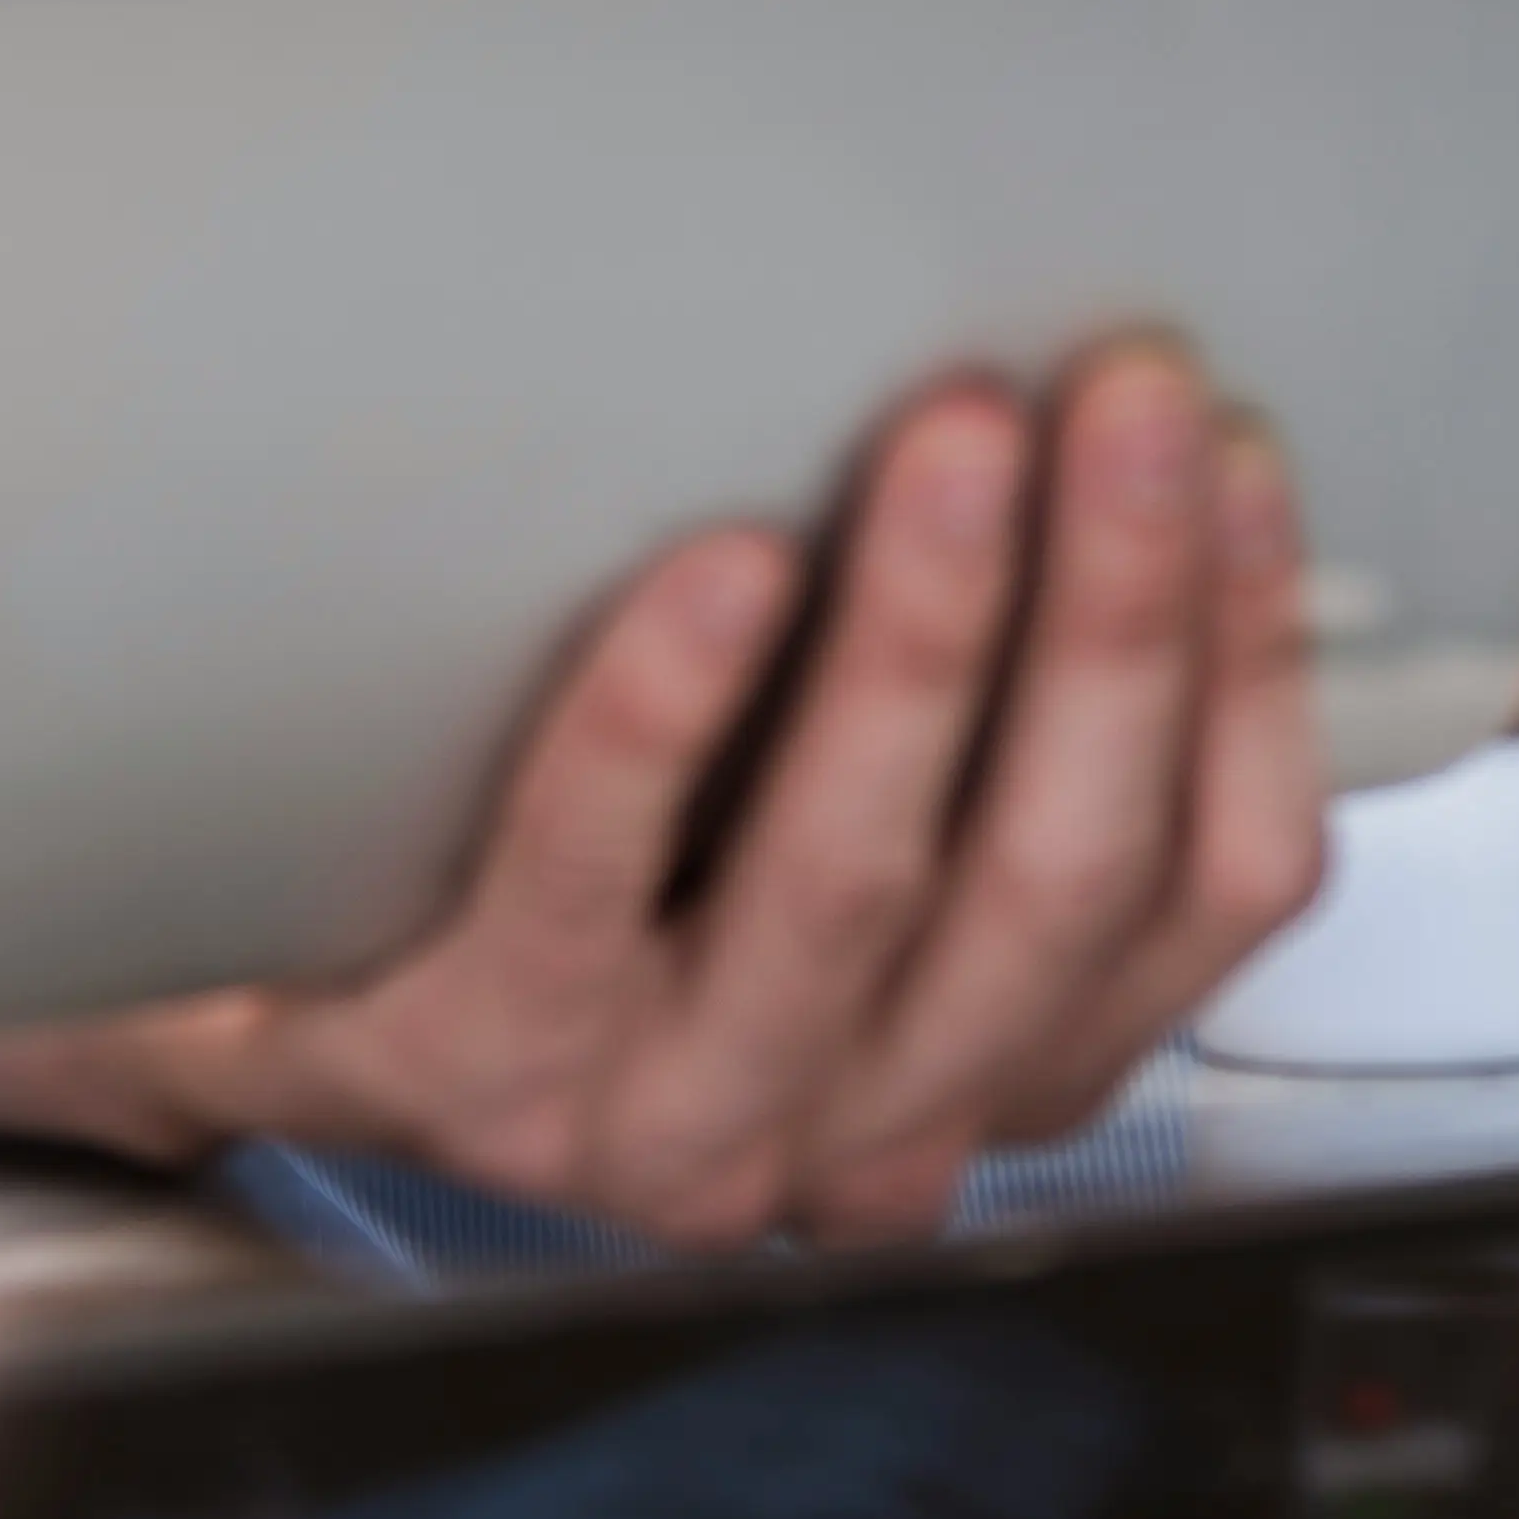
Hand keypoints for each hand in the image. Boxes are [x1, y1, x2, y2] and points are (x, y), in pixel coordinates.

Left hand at [0, 346, 1326, 1247]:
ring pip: (851, 882)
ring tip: (954, 435)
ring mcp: (659, 1117)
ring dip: (927, 637)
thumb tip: (1137, 449)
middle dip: (1118, 609)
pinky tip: (713, 575)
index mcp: (989, 1055)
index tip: (1235, 451)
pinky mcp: (464, 1070)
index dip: (1248, 661)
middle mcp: (853, 1123)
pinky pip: (583, 879)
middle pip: (1056, 873)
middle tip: (1130, 395)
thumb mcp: (827, 814)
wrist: (270, 997)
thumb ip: (987, 711)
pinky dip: (663, 717)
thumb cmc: (584, 866)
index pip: (1206, 885)